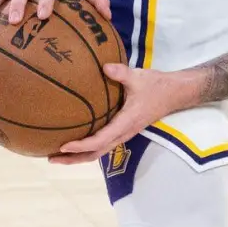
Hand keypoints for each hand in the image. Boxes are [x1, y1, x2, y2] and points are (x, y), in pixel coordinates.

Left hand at [49, 64, 202, 164]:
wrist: (176, 93)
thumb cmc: (157, 86)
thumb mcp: (139, 77)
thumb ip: (120, 73)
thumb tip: (103, 67)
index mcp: (126, 123)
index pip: (100, 140)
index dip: (81, 145)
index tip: (63, 145)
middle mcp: (124, 133)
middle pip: (96, 153)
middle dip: (74, 158)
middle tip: (51, 158)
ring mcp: (124, 133)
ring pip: (99, 151)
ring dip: (79, 156)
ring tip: (57, 155)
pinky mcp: (124, 130)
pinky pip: (103, 144)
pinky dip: (88, 147)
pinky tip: (75, 142)